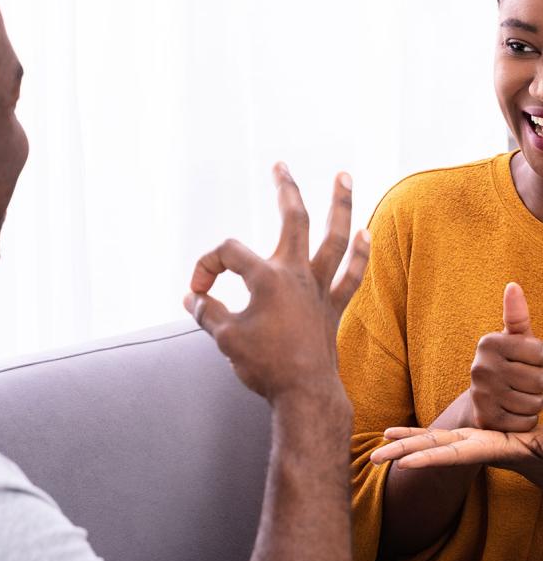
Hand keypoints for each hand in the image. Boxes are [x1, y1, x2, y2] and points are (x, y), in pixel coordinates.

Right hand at [183, 163, 369, 402]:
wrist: (304, 395)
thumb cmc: (264, 367)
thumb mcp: (224, 338)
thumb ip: (207, 313)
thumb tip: (192, 299)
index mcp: (265, 278)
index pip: (227, 253)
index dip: (206, 267)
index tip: (198, 294)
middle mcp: (295, 274)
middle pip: (293, 219)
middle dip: (285, 189)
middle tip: (281, 165)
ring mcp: (318, 289)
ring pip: (334, 238)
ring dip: (340, 205)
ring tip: (345, 175)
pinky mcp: (332, 307)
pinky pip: (350, 276)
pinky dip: (360, 254)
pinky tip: (367, 233)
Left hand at [370, 423, 542, 474]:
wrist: (542, 452)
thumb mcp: (541, 448)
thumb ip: (539, 448)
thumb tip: (539, 448)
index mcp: (488, 449)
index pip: (453, 456)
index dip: (429, 458)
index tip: (405, 464)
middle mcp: (472, 447)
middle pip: (430, 451)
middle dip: (400, 454)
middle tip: (373, 461)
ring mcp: (467, 441)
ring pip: (427, 443)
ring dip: (398, 446)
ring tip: (373, 455)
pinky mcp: (466, 434)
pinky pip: (434, 435)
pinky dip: (411, 434)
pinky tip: (389, 434)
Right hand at [468, 282, 542, 431]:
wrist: (481, 402)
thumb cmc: (507, 365)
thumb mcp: (513, 340)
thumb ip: (517, 316)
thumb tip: (512, 285)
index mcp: (489, 343)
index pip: (542, 354)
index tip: (530, 364)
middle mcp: (480, 366)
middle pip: (540, 381)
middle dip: (541, 386)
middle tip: (525, 384)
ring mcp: (481, 394)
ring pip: (535, 403)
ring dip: (535, 404)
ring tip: (519, 397)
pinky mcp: (485, 419)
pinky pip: (525, 422)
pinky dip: (526, 421)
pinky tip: (512, 412)